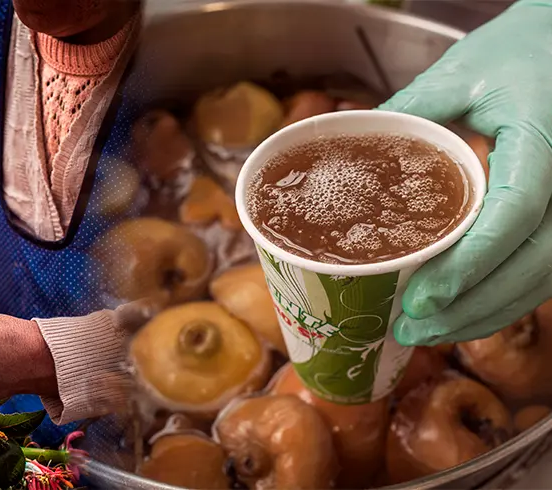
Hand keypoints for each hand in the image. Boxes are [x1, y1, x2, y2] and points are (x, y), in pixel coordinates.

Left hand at [379, 1, 551, 345]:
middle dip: (472, 307)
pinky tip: (461, 313)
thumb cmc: (521, 49)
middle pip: (535, 263)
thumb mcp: (459, 72)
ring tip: (426, 332)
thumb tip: (347, 155)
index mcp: (543, 139)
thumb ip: (408, 113)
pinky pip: (545, 268)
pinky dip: (505, 297)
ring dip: (487, 313)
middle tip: (410, 329)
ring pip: (545, 276)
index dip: (469, 264)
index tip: (420, 297)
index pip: (515, 213)